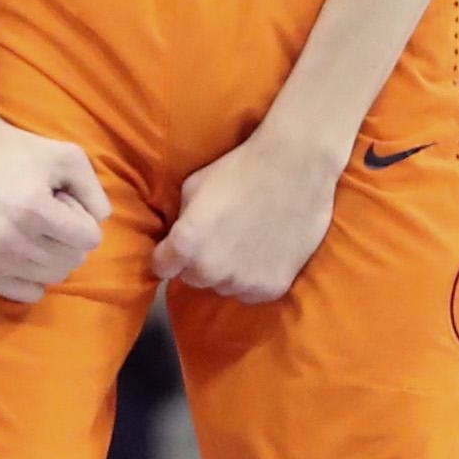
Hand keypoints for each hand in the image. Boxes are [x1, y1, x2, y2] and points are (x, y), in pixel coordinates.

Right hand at [0, 74, 110, 303]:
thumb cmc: (11, 150)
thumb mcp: (65, 155)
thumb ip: (94, 189)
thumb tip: (101, 222)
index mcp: (35, 210)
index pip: (91, 240)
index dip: (82, 219)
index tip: (62, 203)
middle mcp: (13, 240)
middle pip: (73, 261)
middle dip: (68, 238)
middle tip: (45, 214)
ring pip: (52, 277)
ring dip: (50, 255)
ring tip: (29, 227)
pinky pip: (26, 294)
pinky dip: (31, 277)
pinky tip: (19, 250)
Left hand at [154, 119, 346, 303]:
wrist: (297, 166)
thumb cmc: (241, 169)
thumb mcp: (193, 186)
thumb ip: (181, 220)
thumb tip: (176, 238)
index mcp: (186, 244)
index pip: (160, 267)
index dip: (168, 254)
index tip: (177, 246)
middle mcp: (209, 270)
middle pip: (192, 277)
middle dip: (199, 261)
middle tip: (219, 236)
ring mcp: (242, 282)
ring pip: (223, 285)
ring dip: (228, 270)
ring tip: (245, 241)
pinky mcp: (272, 288)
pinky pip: (251, 291)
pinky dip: (254, 276)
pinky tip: (265, 250)